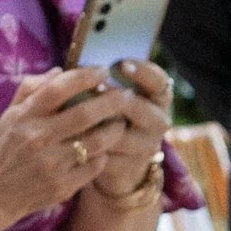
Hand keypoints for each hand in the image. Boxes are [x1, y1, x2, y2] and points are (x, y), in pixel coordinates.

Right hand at [0, 68, 135, 221]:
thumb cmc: (4, 149)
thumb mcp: (9, 115)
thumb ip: (30, 89)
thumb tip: (59, 70)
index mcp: (24, 118)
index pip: (57, 89)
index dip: (84, 77)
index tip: (103, 70)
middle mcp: (37, 139)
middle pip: (84, 114)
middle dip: (111, 101)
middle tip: (126, 95)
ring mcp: (51, 165)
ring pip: (96, 142)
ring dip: (115, 129)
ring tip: (121, 122)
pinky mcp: (63, 186)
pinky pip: (95, 166)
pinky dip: (103, 155)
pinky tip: (105, 149)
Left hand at [87, 56, 171, 203]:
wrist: (120, 160)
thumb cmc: (112, 116)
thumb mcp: (116, 97)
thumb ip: (105, 81)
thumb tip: (83, 65)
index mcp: (158, 99)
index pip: (159, 81)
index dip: (142, 72)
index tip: (121, 63)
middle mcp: (159, 121)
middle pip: (139, 107)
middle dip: (114, 98)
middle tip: (94, 89)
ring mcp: (147, 146)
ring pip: (120, 133)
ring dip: (96, 124)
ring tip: (73, 114)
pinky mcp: (130, 167)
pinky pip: (106, 155)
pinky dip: (87, 146)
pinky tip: (70, 139)